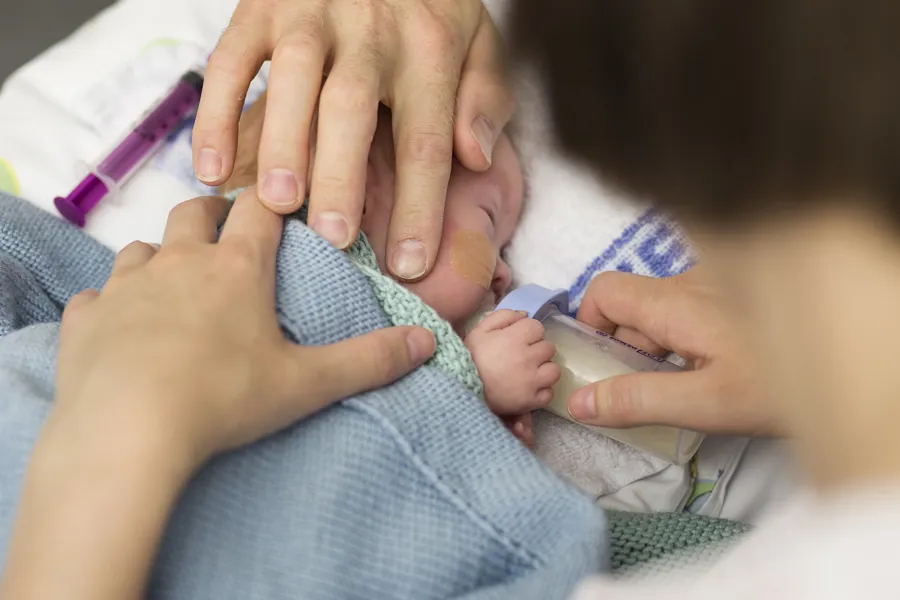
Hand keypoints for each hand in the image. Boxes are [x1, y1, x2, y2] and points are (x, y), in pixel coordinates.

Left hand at [1, 189, 435, 599]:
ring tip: (176, 283)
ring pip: (141, 248)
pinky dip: (112, 303)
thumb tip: (428, 341)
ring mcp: (126, 286)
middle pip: (195, 212)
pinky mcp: (85, 318)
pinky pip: (98, 297)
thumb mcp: (307, 384)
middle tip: (228, 232)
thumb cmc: (224, 400)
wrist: (124, 432)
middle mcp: (178, 262)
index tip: (281, 202)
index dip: (273, 198)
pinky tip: (121, 327)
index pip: (259, 208)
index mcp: (236, 269)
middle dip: (213, 214)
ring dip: (161, 256)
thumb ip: (370, 360)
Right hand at [193, 0, 513, 281]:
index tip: (410, 264)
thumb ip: (485, 97)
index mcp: (430, 47)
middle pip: (353, 108)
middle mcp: (371, 29)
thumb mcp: (478, 42)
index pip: (426, 138)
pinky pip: (231, 60)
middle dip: (342, 175)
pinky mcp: (262, 6)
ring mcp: (311, 14)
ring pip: (294, 80)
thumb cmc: (428, 7)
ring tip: (275, 204)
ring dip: (282, 143)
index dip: (420, 204)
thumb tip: (476, 158)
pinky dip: (216, 114)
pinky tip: (211, 168)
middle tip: (332, 236)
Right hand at [466, 310, 559, 415]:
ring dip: (544, 370)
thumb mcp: (479, 330)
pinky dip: (541, 391)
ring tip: (530, 373)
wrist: (461, 388)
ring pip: (554, 370)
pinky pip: (549, 393)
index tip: (518, 339)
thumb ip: (503, 317)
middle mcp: (528, 358)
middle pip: (549, 348)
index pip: (538, 327)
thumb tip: (524, 314)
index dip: (528, 332)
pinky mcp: (531, 401)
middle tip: (522, 357)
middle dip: (537, 350)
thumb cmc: (469, 357)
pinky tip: (529, 389)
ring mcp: (532, 381)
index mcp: (516, 338)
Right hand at [566, 269, 774, 435]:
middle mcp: (693, 281)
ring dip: (660, 347)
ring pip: (666, 310)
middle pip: (634, 306)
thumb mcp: (707, 403)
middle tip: (646, 394)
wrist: (865, 361)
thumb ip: (638, 400)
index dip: (589, 325)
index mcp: (676, 302)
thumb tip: (579, 403)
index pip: (603, 292)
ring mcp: (721, 284)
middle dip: (626, 348)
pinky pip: (695, 309)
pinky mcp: (742, 294)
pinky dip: (689, 338)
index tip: (599, 368)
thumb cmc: (784, 384)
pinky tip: (718, 369)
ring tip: (689, 388)